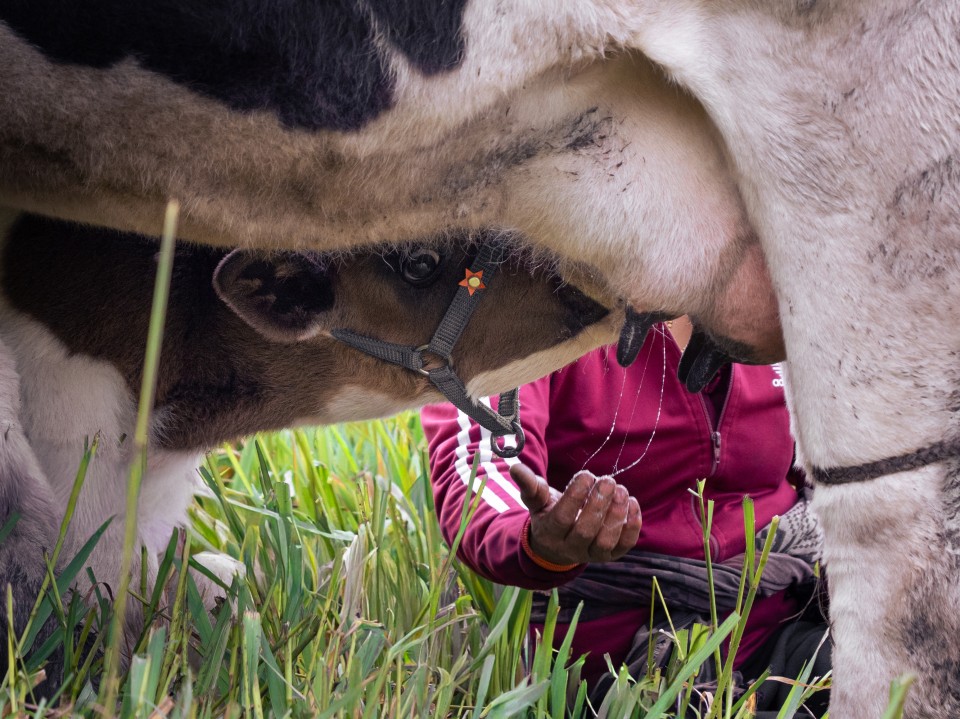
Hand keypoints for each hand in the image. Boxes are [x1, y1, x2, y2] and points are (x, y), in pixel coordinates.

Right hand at [510, 463, 640, 565]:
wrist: (559, 545)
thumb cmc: (549, 515)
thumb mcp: (537, 502)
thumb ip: (530, 486)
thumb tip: (516, 468)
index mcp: (550, 533)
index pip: (562, 517)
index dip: (575, 496)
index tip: (585, 474)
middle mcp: (570, 548)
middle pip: (585, 530)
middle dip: (598, 504)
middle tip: (607, 480)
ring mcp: (591, 555)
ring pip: (605, 541)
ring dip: (616, 515)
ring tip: (620, 490)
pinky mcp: (611, 556)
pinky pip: (624, 545)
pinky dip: (632, 526)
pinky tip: (631, 503)